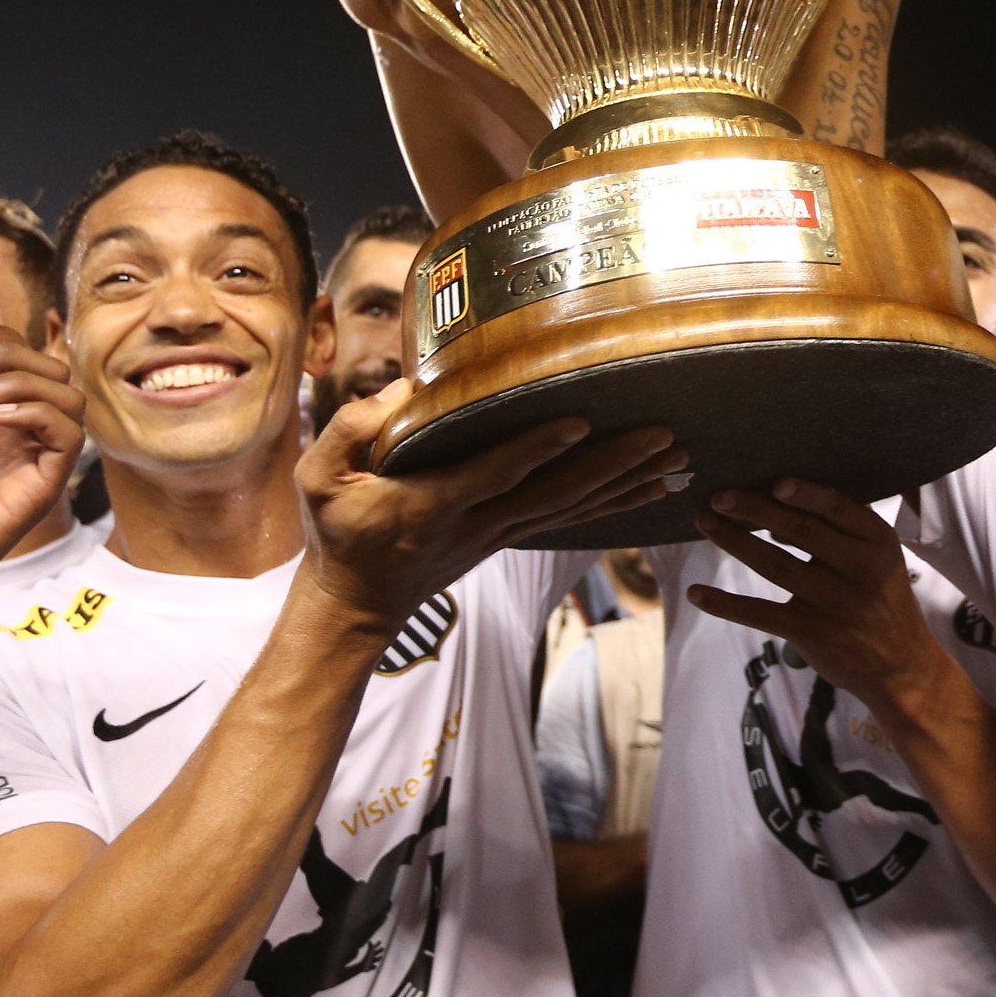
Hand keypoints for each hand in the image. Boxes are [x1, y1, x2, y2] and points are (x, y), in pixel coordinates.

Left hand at [0, 327, 85, 627]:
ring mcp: (24, 468)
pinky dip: (40, 414)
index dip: (5, 341)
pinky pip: (66, 441)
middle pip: (52, 377)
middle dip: (14, 355)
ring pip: (67, 402)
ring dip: (26, 382)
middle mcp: (9, 445)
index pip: (20, 370)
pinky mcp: (33, 494)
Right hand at [297, 379, 685, 632]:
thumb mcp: (318, 480)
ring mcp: (499, 535)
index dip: (536, 450)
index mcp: (431, 505)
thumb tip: (402, 392)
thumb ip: (351, 430)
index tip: (579, 422)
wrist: (358, 604)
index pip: (494, 475)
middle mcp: (476, 523)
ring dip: (627, 483)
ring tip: (677, 456)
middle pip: (556, 494)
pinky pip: (572, 519)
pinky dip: (616, 504)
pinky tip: (654, 487)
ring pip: (574, 509)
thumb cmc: (338, 532)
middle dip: (613, 465)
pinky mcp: (510, 538)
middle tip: (663, 435)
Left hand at [687, 478, 951, 719]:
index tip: (773, 481)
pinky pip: (760, 613)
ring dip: (734, 541)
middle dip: (755, 509)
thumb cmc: (880, 598)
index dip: (805, 493)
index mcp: (877, 541)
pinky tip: (697, 593)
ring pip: (774, 565)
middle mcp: (859, 569)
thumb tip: (774, 502)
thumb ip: (838, 531)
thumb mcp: (877, 557)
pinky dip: (725, 603)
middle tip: (719, 496)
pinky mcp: (811, 632)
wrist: (900, 665)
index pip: (837, 508)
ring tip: (704, 522)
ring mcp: (834, 602)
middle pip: (800, 531)